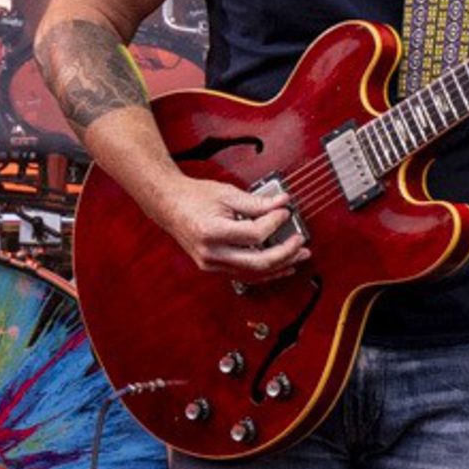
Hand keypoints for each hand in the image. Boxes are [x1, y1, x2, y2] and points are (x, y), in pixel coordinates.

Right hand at [152, 171, 304, 278]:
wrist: (168, 205)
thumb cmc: (193, 197)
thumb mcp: (227, 193)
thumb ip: (257, 202)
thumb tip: (282, 204)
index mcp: (212, 232)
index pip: (255, 234)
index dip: (275, 223)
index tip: (284, 212)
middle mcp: (211, 253)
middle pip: (259, 262)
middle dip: (285, 252)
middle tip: (300, 241)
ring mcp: (211, 264)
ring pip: (254, 273)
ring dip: (280, 265)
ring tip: (299, 256)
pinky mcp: (213, 267)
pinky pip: (245, 275)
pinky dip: (266, 271)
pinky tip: (282, 267)